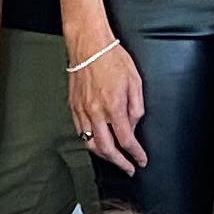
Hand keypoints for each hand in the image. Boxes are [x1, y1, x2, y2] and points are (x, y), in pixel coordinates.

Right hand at [66, 36, 147, 172]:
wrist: (89, 45)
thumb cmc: (112, 58)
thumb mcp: (135, 82)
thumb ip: (136, 108)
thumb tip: (133, 126)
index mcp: (114, 106)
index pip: (126, 140)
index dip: (135, 154)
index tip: (140, 160)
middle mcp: (96, 112)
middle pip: (106, 149)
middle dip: (119, 162)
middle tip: (128, 168)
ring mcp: (82, 111)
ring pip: (90, 143)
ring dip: (104, 156)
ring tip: (114, 159)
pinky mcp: (73, 107)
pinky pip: (81, 132)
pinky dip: (90, 142)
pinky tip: (97, 143)